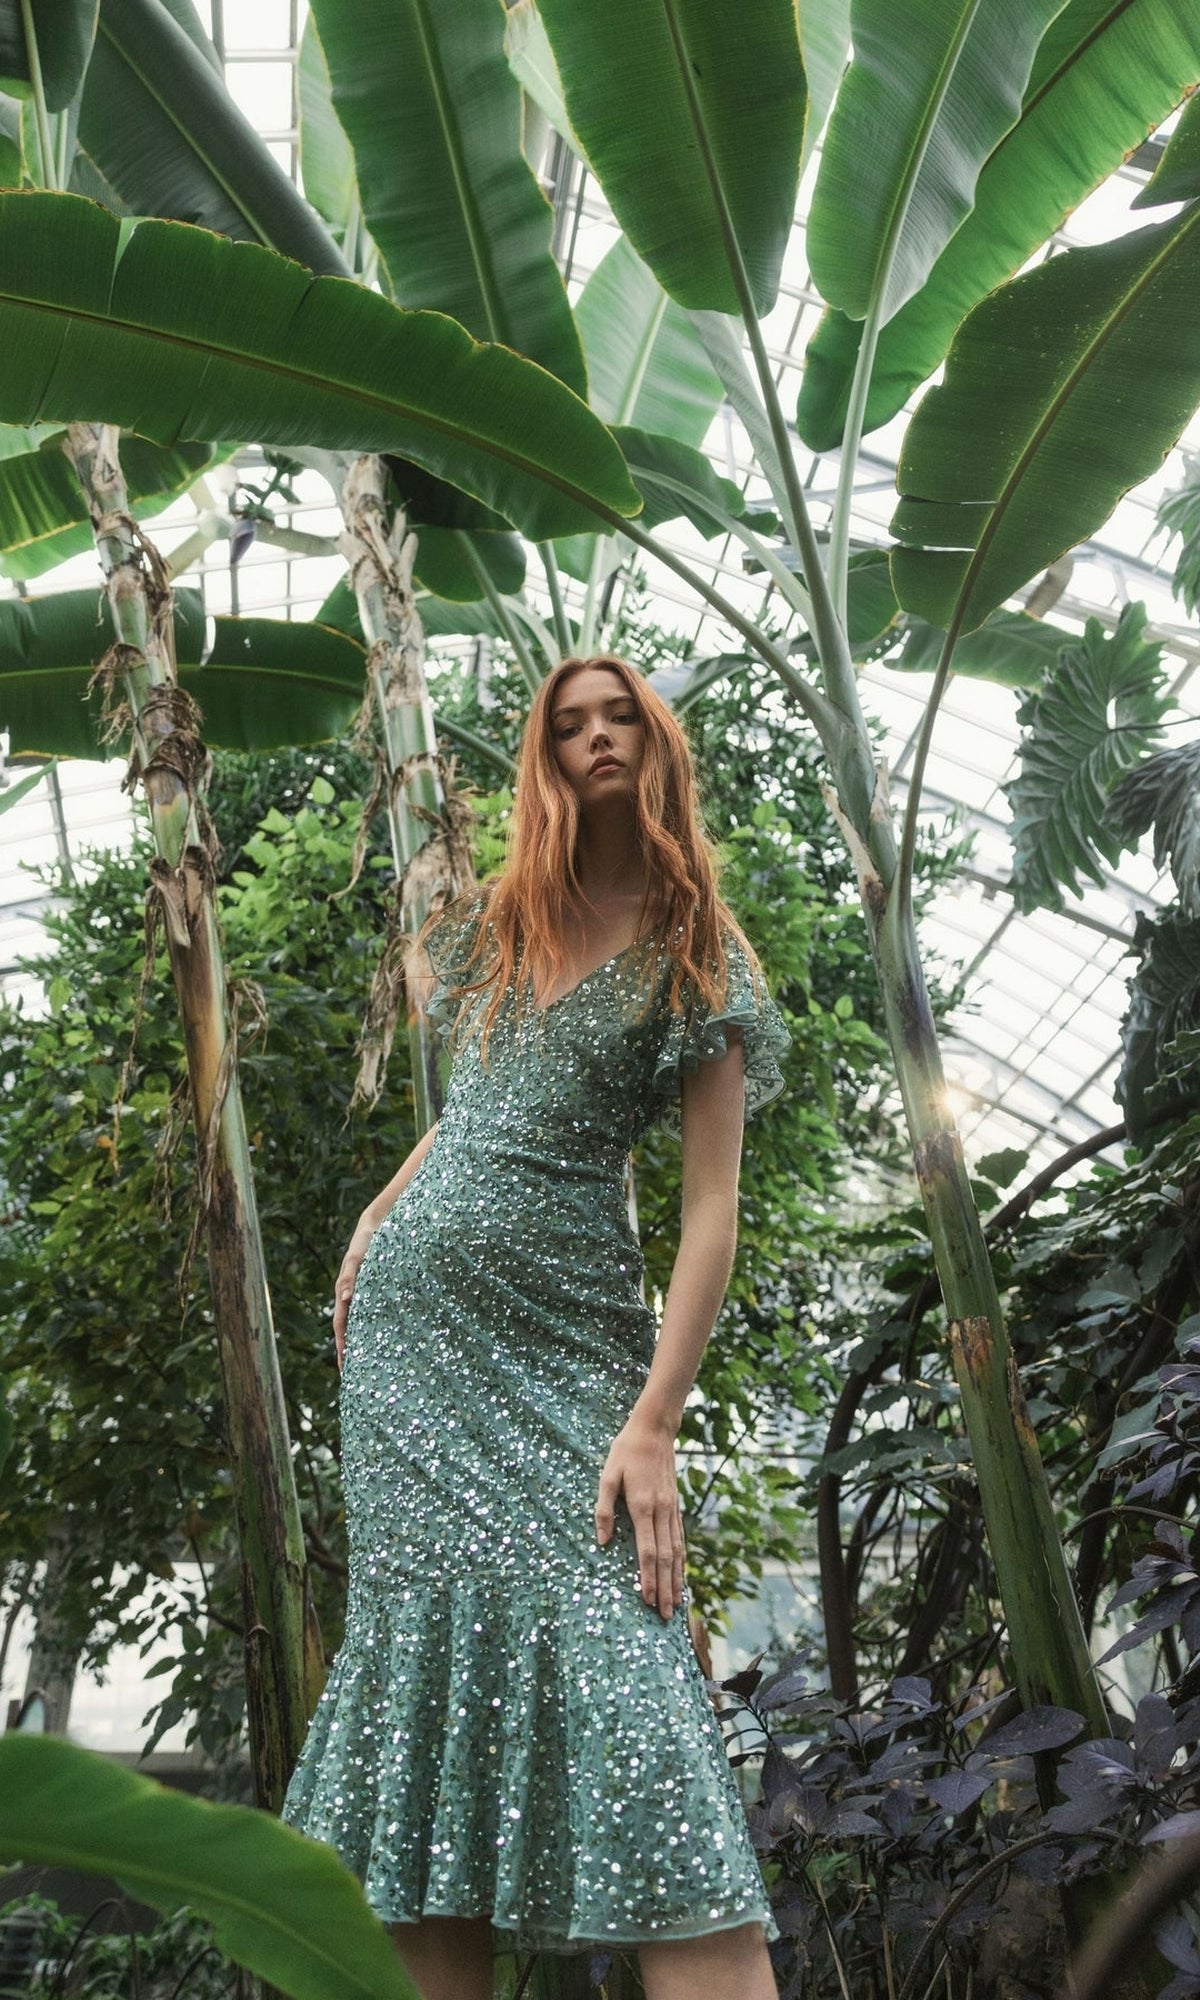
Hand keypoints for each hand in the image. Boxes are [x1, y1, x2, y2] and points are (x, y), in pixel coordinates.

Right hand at [332, 1216, 377, 1373]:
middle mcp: (355, 1296)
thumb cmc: (368, 1239)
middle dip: (351, 1351)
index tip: (344, 1364)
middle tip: (354, 1375)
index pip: (341, 1324)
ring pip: (364, 1324)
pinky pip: (378, 1314)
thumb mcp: (358, 1256)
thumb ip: (350, 1276)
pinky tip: (388, 1340)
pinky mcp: (382, 1291)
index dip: (342, 1345)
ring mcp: (368, 1294)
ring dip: (364, 1343)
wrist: (382, 1222)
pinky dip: (378, 1329)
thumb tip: (345, 1299)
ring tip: (370, 1365)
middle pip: (351, 1329)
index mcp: (346, 1291)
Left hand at [595, 1412, 684, 1620]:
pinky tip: (680, 1575)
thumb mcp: (607, 1476)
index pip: (648, 1550)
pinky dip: (682, 1561)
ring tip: (676, 1605)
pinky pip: (681, 1539)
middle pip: (666, 1558)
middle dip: (666, 1588)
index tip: (648, 1599)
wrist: (654, 1430)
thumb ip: (604, 1509)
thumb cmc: (626, 1452)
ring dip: (677, 1580)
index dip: (648, 1577)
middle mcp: (662, 1511)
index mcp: (643, 1506)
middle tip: (666, 1616)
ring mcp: (672, 1510)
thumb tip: (602, 1541)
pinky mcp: (676, 1506)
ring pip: (677, 1551)